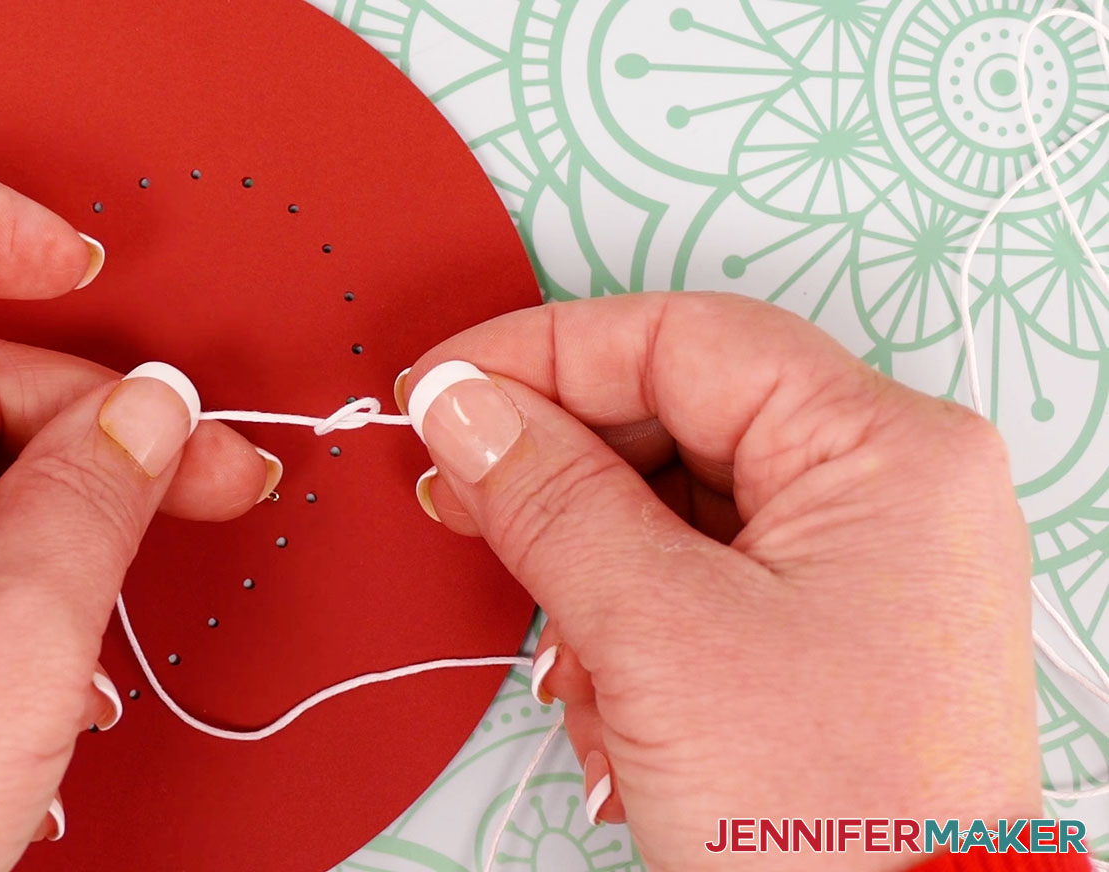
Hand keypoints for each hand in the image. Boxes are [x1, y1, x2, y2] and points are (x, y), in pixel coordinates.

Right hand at [399, 292, 1036, 870]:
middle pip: (670, 421)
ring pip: (667, 509)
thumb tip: (457, 403)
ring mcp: (854, 559)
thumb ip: (547, 496)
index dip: (541, 352)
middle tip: (457, 503)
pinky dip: (630, 634)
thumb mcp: (656, 634)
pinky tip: (620, 717)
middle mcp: (880, 484)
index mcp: (879, 447)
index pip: (680, 340)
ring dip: (592, 586)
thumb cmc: (820, 812)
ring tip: (583, 681)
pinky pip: (692, 579)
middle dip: (560, 486)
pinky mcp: (822, 624)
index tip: (435, 387)